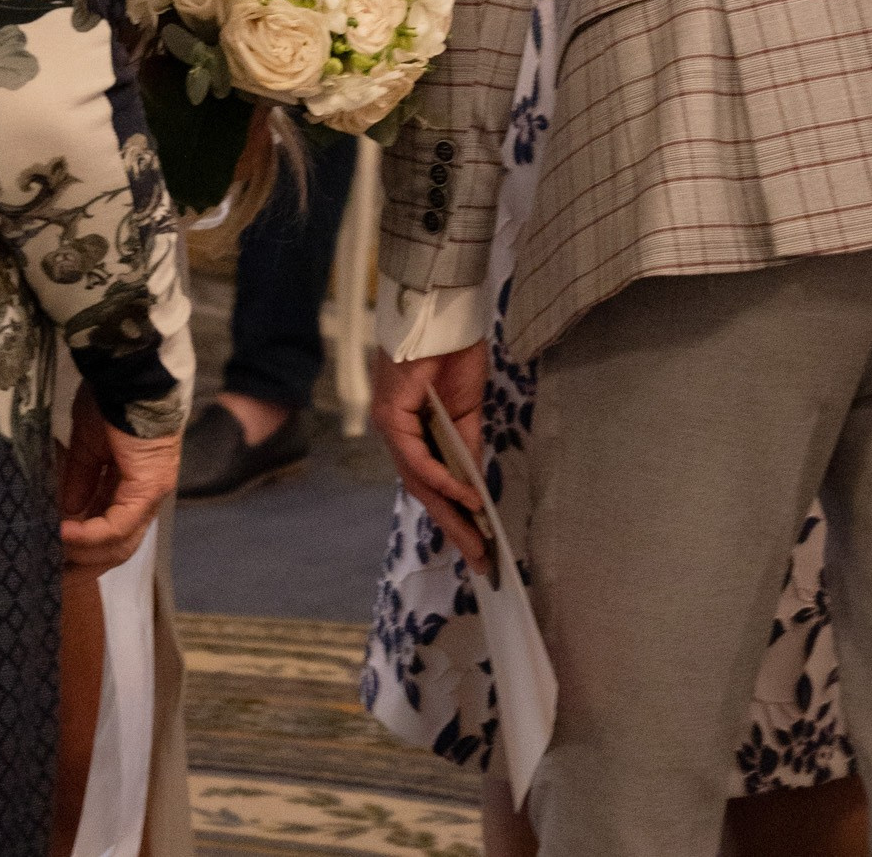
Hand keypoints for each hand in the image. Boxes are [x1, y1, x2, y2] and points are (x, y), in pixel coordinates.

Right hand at [58, 387, 180, 573]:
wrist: (130, 371)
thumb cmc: (111, 398)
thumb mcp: (88, 444)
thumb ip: (80, 478)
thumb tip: (67, 513)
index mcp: (133, 483)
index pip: (110, 530)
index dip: (81, 547)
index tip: (52, 556)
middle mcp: (146, 496)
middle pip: (118, 548)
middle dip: (83, 564)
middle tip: (51, 575)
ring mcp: (150, 495)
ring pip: (119, 544)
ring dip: (83, 554)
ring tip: (52, 553)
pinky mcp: (148, 490)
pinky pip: (116, 526)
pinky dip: (88, 535)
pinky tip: (63, 534)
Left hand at [372, 340, 489, 570]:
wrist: (442, 312)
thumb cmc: (453, 352)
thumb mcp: (467, 409)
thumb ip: (466, 447)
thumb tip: (475, 488)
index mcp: (413, 430)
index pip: (430, 481)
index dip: (453, 513)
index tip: (478, 542)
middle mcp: (397, 432)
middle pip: (424, 490)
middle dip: (454, 526)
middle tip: (480, 559)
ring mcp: (391, 425)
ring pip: (419, 482)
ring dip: (450, 513)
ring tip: (477, 541)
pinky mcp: (392, 416)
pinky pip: (418, 459)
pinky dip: (444, 479)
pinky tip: (466, 496)